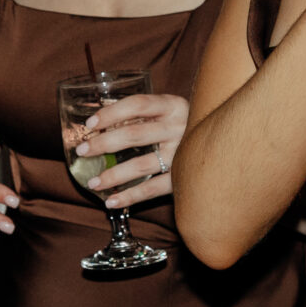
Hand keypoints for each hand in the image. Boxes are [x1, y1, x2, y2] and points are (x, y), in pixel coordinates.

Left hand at [74, 91, 188, 207]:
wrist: (223, 142)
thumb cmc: (184, 123)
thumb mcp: (168, 111)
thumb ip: (142, 114)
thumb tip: (99, 123)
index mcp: (173, 105)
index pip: (137, 104)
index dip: (111, 113)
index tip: (90, 123)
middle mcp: (179, 127)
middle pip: (134, 135)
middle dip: (103, 144)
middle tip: (82, 151)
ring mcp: (183, 153)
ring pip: (141, 165)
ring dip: (113, 175)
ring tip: (92, 183)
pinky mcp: (184, 177)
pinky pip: (153, 189)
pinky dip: (130, 197)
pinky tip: (111, 202)